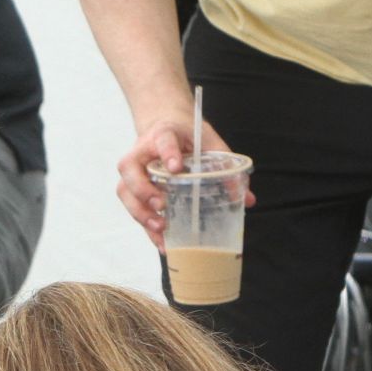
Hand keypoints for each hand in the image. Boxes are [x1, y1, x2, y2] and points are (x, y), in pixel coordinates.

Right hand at [117, 115, 250, 249]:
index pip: (162, 140)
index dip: (167, 152)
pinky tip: (161, 241)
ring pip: (125, 192)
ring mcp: (133, 172)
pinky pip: (132, 208)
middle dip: (143, 190)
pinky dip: (146, 226)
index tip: (176, 166)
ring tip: (160, 226)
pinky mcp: (132, 189)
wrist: (162, 130)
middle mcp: (141, 152)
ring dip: (140, 212)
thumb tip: (246, 199)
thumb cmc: (185, 136)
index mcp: (162, 134)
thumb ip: (226, 166)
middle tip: (161, 205)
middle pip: (130, 169)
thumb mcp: (208, 143)